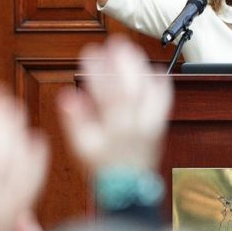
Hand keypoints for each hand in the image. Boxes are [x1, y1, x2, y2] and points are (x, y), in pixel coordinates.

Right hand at [57, 37, 171, 173]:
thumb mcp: (82, 147)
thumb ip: (75, 120)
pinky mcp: (160, 126)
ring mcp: (151, 125)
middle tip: (115, 42)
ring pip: (150, 91)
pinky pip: (164, 101)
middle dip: (123, 63)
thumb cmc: (102, 166)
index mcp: (115, 129)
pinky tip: (154, 69)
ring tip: (130, 50)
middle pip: (132, 88)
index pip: (107, 94)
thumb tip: (67, 95)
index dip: (98, 72)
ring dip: (140, 68)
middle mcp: (136, 125)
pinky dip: (161, 83)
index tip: (89, 53)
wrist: (128, 188)